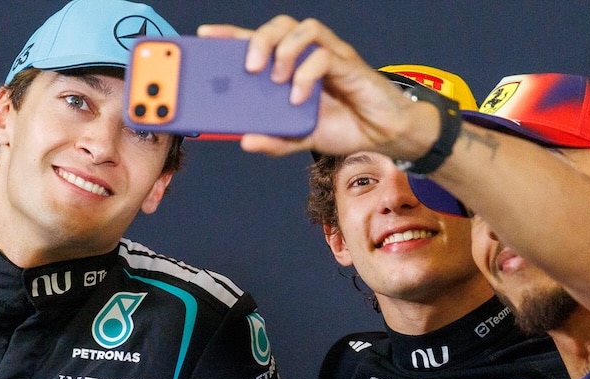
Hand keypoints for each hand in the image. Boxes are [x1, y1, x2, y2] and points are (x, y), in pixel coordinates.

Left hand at [197, 17, 438, 162]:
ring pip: (301, 29)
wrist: (383, 134)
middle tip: (249, 68)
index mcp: (290, 67)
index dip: (231, 34)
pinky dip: (306, 73)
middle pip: (278, 25)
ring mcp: (329, 56)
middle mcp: (307, 55)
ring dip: (283, 49)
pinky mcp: (348, 64)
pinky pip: (324, 54)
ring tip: (276, 78)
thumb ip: (275, 141)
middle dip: (257, 39)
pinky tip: (300, 96)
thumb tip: (245, 141)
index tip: (206, 35)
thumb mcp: (302, 139)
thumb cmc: (344, 127)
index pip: (257, 41)